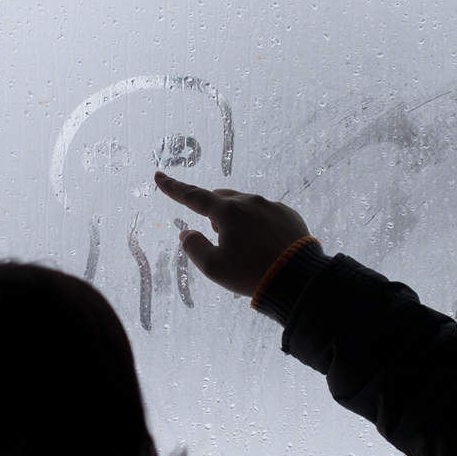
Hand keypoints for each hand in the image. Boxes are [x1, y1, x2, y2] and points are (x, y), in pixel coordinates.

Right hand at [153, 171, 311, 297]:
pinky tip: (263, 244)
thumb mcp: (213, 268)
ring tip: (244, 246)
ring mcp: (271, 206)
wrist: (297, 279)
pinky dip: (257, 223)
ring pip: (245, 205)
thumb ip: (193, 247)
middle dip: (213, 211)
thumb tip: (187, 233)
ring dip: (237, 219)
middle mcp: (249, 202)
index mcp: (228, 212)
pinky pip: (265, 213)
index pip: (193, 196)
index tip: (159, 176)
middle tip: (217, 235)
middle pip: (221, 198)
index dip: (173, 188)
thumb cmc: (250, 273)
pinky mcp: (288, 215)